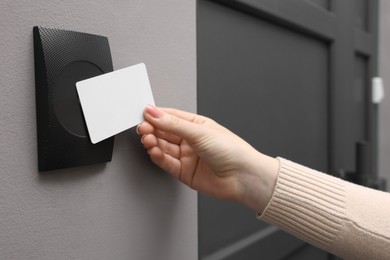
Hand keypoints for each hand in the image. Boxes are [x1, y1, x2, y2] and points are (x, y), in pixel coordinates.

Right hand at [137, 105, 278, 212]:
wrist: (243, 178)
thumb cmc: (232, 151)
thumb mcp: (200, 132)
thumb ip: (173, 124)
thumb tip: (154, 112)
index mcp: (197, 125)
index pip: (171, 117)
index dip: (156, 115)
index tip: (143, 114)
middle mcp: (191, 140)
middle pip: (165, 132)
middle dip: (152, 129)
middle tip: (143, 128)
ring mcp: (188, 156)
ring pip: (164, 147)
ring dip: (154, 142)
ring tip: (148, 139)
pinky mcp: (184, 172)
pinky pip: (167, 163)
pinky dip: (158, 156)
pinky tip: (154, 151)